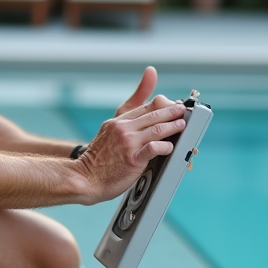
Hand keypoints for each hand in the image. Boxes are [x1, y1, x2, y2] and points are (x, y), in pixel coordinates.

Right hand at [75, 67, 185, 204]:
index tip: (173, 105)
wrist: (85, 178)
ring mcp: (128, 143)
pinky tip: (171, 147)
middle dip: (172, 111)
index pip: (145, 107)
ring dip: (173, 126)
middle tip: (182, 110)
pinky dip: (165, 146)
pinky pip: (153, 148)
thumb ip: (127, 112)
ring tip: (182, 125)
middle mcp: (123, 129)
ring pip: (157, 129)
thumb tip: (143, 89)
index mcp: (118, 121)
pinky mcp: (132, 159)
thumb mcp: (109, 129)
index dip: (162, 105)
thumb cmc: (99, 157)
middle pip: (154, 115)